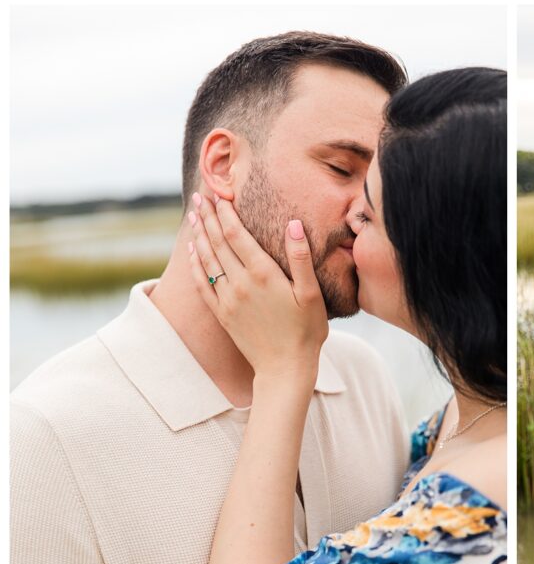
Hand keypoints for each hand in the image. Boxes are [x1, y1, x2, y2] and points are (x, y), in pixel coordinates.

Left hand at [187, 193, 327, 381]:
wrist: (284, 369)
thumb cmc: (306, 332)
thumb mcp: (312, 294)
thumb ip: (300, 258)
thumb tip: (293, 224)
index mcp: (263, 274)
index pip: (236, 234)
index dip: (225, 212)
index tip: (219, 194)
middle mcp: (240, 283)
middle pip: (218, 242)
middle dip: (207, 217)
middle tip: (199, 196)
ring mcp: (227, 298)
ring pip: (207, 259)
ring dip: (198, 234)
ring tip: (193, 215)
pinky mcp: (222, 313)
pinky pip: (201, 283)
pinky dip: (195, 263)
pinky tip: (192, 251)